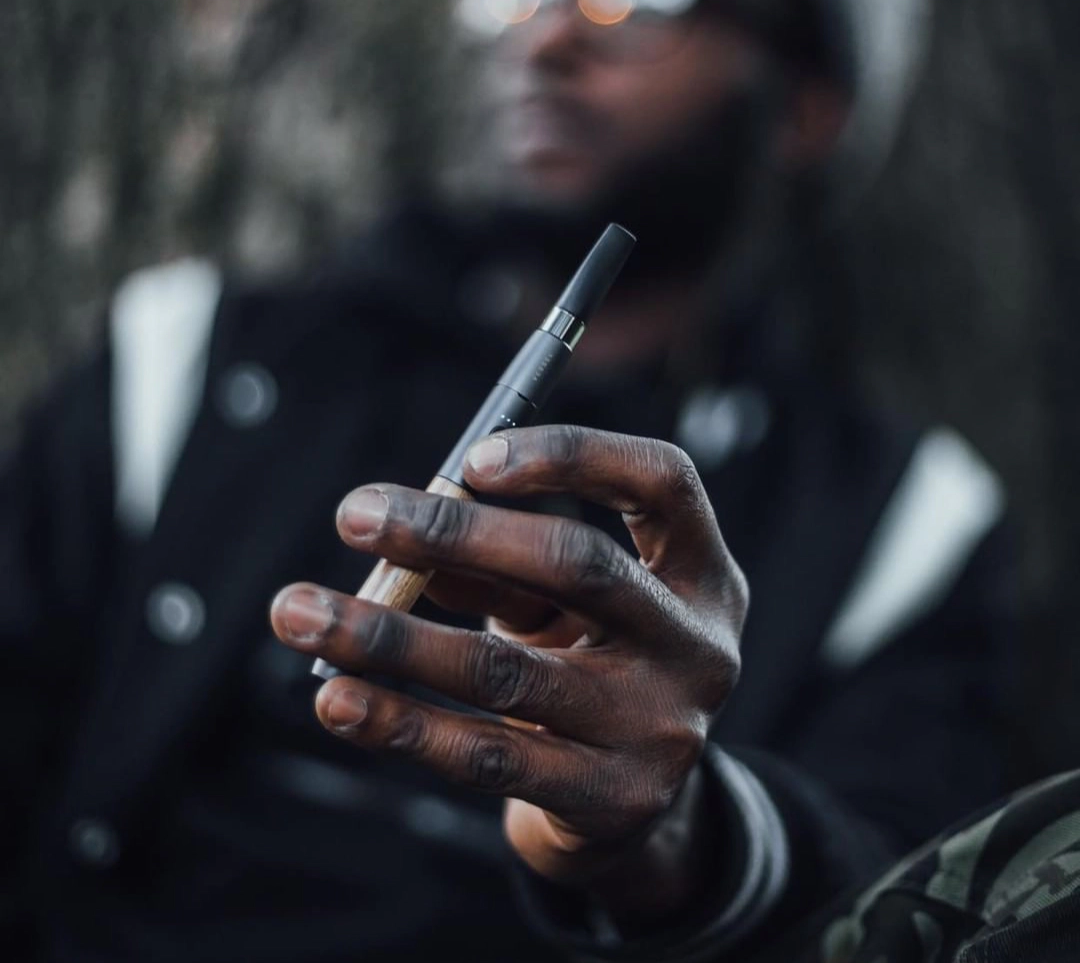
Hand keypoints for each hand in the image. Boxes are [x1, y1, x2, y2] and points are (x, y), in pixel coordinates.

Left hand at [270, 426, 747, 922]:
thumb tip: (398, 539)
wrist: (632, 797)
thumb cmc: (586, 660)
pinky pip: (488, 754)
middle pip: (580, 566)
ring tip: (299, 611)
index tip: (469, 461)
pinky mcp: (610, 797)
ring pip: (508, 671)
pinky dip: (402, 723)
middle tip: (354, 514)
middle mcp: (697, 644)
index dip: (571, 457)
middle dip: (454, 533)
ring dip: (389, 637)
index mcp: (699, 569)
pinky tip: (338, 698)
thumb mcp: (561, 602)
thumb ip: (496, 564)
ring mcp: (662, 727)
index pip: (662, 481)